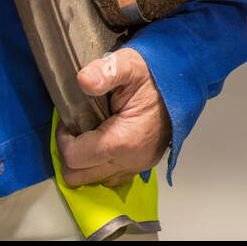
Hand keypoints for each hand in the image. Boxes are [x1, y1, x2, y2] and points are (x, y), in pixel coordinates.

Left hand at [56, 48, 171, 186]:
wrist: (182, 83)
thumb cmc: (155, 76)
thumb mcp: (128, 65)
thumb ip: (104, 72)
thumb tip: (84, 80)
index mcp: (124, 140)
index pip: (74, 158)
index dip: (63, 138)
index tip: (69, 121)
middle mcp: (131, 160)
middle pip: (78, 176)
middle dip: (70, 152)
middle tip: (76, 128)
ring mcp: (138, 166)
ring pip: (93, 180)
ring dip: (84, 160)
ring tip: (90, 133)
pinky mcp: (141, 165)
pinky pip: (110, 176)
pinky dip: (100, 163)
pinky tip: (103, 139)